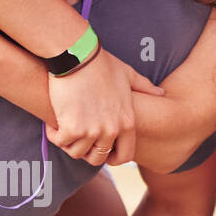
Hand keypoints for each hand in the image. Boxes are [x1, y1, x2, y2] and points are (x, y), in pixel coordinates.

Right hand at [46, 48, 162, 166]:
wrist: (79, 57)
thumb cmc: (102, 64)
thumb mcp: (129, 75)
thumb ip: (144, 87)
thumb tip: (161, 93)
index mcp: (127, 121)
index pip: (125, 156)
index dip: (113, 159)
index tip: (102, 152)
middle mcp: (112, 130)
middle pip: (97, 158)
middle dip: (86, 151)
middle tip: (78, 139)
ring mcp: (93, 130)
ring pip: (77, 153)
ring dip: (69, 143)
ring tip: (65, 128)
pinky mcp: (72, 127)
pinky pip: (60, 142)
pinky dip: (55, 135)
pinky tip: (54, 124)